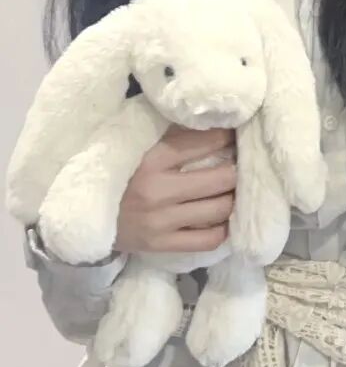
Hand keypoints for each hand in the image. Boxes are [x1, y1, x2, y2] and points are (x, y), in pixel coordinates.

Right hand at [115, 125, 237, 257]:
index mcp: (152, 159)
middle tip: (240, 164)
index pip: (205, 142)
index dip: (227, 136)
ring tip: (232, 190)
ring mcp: (162, 221)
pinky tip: (222, 218)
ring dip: (233, 197)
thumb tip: (212, 121)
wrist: (84, 216)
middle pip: (222, 178)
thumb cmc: (118, 174)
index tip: (234, 134)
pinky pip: (208, 239)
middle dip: (238, 169)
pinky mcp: (162, 244)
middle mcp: (159, 190)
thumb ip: (171, 135)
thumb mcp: (137, 147)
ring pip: (220, 209)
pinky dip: (223, 228)